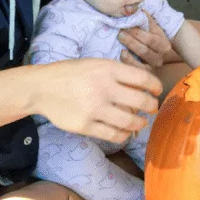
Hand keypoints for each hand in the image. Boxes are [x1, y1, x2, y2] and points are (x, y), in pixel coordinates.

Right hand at [35, 58, 162, 143]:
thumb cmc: (72, 74)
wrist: (42, 87)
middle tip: (152, 108)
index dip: (155, 86)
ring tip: (140, 122)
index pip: (143, 78)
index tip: (157, 91)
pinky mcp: (85, 126)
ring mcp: (94, 108)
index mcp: (108, 69)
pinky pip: (113, 135)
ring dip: (140, 123)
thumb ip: (118, 74)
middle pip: (141, 101)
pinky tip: (124, 132)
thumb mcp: (96, 64)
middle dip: (152, 107)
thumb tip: (144, 86)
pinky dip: (123, 135)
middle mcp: (103, 88)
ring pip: (129, 121)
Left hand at [118, 10, 172, 71]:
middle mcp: (160, 57)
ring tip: (120, 41)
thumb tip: (132, 8)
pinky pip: (137, 69)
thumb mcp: (150, 27)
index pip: (151, 40)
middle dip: (131, 41)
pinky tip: (122, 53)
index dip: (138, 33)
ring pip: (141, 59)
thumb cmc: (150, 36)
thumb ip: (143, 17)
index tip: (126, 26)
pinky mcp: (145, 72)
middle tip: (120, 33)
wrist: (155, 52)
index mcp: (163, 44)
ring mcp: (152, 66)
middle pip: (145, 50)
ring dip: (130, 49)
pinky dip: (128, 61)